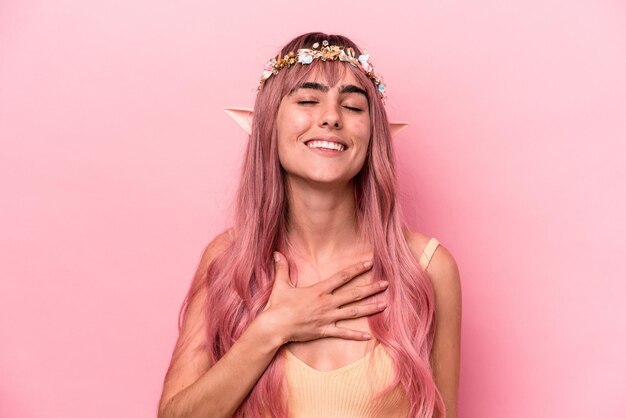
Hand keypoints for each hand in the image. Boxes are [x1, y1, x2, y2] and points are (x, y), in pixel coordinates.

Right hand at [263, 251, 387, 343]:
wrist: (275, 326)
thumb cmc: (278, 305)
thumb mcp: (281, 285)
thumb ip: (282, 268)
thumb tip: (276, 253)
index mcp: (319, 290)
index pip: (342, 277)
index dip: (357, 269)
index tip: (369, 263)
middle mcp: (327, 303)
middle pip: (354, 294)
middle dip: (371, 288)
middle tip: (386, 284)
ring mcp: (327, 318)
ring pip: (354, 312)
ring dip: (370, 308)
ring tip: (384, 305)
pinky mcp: (324, 331)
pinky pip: (343, 333)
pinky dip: (356, 335)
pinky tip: (368, 337)